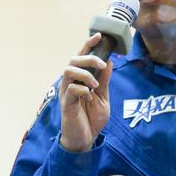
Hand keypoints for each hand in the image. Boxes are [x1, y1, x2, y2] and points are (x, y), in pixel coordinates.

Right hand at [59, 33, 112, 152]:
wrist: (86, 140)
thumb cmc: (91, 119)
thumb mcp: (103, 97)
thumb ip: (104, 81)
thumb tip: (109, 62)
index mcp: (80, 80)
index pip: (81, 58)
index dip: (88, 45)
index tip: (99, 36)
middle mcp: (70, 83)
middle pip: (73, 60)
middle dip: (89, 58)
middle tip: (101, 65)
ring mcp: (67, 93)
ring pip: (69, 71)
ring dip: (85, 74)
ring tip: (94, 85)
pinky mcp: (66, 104)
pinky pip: (72, 89)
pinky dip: (83, 90)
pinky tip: (89, 98)